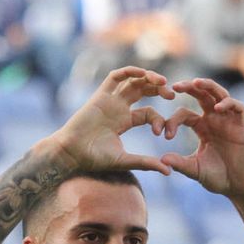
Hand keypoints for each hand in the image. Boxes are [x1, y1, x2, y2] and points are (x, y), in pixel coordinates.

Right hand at [48, 66, 173, 175]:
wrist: (71, 154)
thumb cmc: (94, 159)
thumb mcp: (125, 160)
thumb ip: (147, 163)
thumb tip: (169, 171)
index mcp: (124, 121)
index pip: (148, 113)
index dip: (158, 118)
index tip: (160, 132)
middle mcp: (118, 108)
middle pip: (143, 90)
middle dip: (158, 89)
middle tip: (172, 94)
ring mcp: (109, 100)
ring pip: (132, 80)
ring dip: (148, 77)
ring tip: (162, 82)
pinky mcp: (100, 95)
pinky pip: (115, 77)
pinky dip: (129, 72)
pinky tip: (142, 73)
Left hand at [157, 77, 243, 198]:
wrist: (237, 187)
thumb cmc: (217, 178)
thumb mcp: (194, 169)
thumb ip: (180, 163)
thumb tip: (161, 159)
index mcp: (201, 127)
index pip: (184, 114)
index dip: (173, 120)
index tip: (165, 134)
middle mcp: (214, 119)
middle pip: (202, 94)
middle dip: (189, 87)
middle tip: (175, 86)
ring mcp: (228, 120)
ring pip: (219, 94)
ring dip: (208, 86)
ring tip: (196, 82)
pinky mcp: (242, 125)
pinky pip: (237, 106)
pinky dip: (227, 103)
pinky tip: (217, 108)